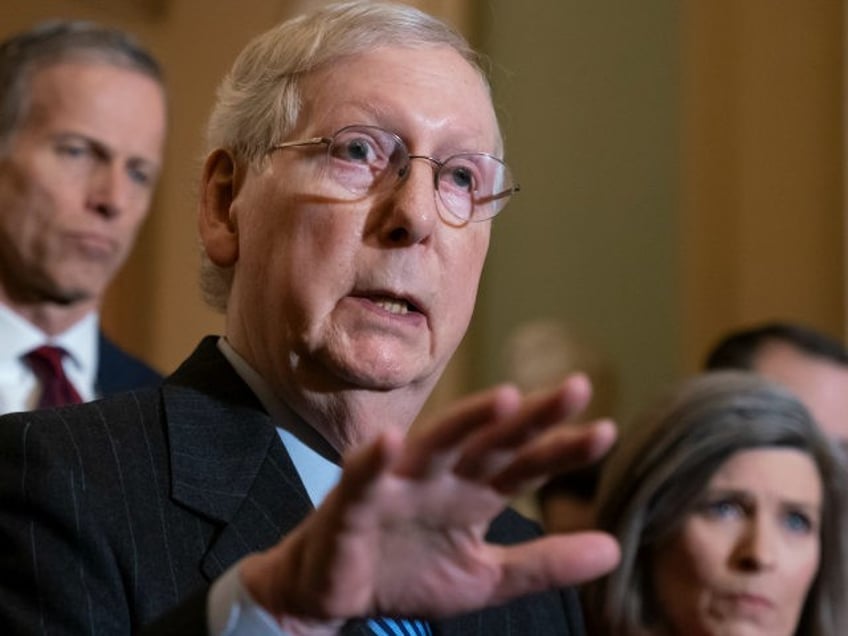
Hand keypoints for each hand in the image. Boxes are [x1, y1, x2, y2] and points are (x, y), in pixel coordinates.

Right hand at [241, 375, 619, 628]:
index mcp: (474, 493)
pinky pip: (364, 476)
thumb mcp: (486, 578)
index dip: (562, 449)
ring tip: (506, 399)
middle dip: (531, 416)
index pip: (525, 465)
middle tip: (577, 387)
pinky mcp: (352, 500)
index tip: (606, 431)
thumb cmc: (409, 574)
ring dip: (467, 420)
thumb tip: (615, 549)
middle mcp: (442, 477)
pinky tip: (391, 441)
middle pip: (491, 440)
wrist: (334, 596)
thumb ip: (543, 564)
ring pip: (436, 443)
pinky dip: (375, 458)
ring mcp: (398, 483)